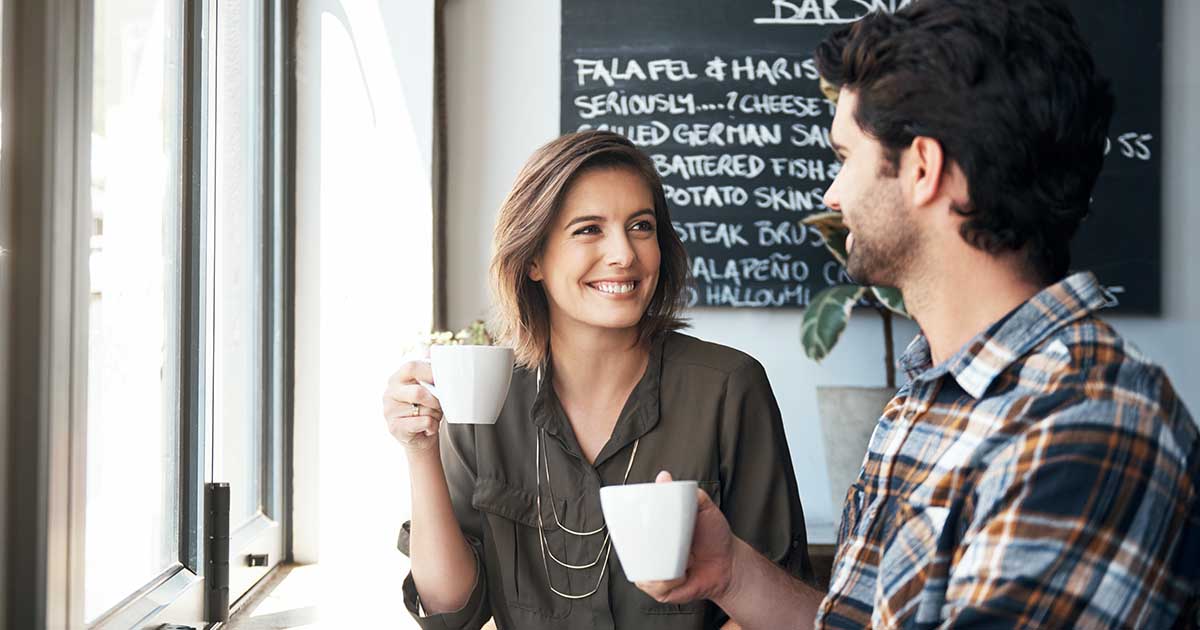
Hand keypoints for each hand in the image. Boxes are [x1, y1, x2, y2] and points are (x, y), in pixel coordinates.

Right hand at [382, 357, 443, 451]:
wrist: (420, 437)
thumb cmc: (426, 408)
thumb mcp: (428, 387)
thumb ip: (428, 369)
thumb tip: (433, 348)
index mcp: (397, 378)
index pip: (411, 367)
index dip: (430, 371)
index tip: (442, 379)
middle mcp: (389, 393)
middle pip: (418, 392)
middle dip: (436, 400)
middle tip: (440, 405)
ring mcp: (389, 411)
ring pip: (423, 409)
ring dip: (434, 414)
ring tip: (432, 417)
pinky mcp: (394, 427)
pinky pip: (423, 422)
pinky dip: (432, 426)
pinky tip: (428, 428)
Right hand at [635, 471, 736, 604]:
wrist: (729, 564)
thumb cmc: (714, 536)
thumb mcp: (702, 508)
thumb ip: (686, 492)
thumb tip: (664, 477)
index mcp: (654, 532)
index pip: (630, 528)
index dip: (625, 524)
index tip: (631, 518)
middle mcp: (650, 552)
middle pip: (630, 549)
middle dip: (636, 544)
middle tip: (660, 538)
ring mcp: (654, 572)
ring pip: (639, 569)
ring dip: (655, 563)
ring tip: (681, 558)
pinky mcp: (661, 590)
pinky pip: (654, 586)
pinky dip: (666, 580)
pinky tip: (681, 575)